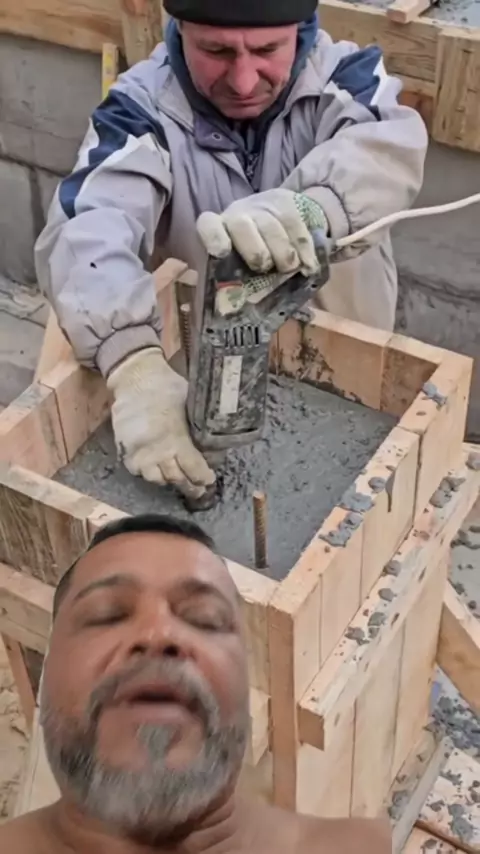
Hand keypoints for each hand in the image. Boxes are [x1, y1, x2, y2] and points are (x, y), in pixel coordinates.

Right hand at [107, 348, 214, 498]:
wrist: (136, 378)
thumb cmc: (168, 388)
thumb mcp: (191, 405)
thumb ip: (198, 430)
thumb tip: (212, 448)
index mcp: (177, 437)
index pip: (193, 468)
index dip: (203, 477)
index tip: (209, 480)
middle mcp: (158, 450)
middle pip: (176, 478)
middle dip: (189, 486)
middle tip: (198, 489)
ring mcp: (139, 452)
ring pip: (156, 479)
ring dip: (169, 481)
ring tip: (177, 480)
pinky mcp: (125, 450)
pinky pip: (138, 472)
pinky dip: (148, 474)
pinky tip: (156, 470)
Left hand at [196, 189, 327, 274]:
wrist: (278, 215)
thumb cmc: (254, 252)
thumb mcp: (243, 264)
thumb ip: (240, 281)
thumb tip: (241, 308)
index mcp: (220, 230)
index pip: (208, 225)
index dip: (214, 237)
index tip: (223, 251)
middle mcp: (238, 214)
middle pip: (242, 226)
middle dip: (256, 250)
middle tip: (266, 266)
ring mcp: (263, 207)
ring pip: (272, 226)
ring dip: (283, 251)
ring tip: (290, 268)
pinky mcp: (287, 204)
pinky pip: (296, 225)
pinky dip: (304, 248)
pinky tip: (309, 264)